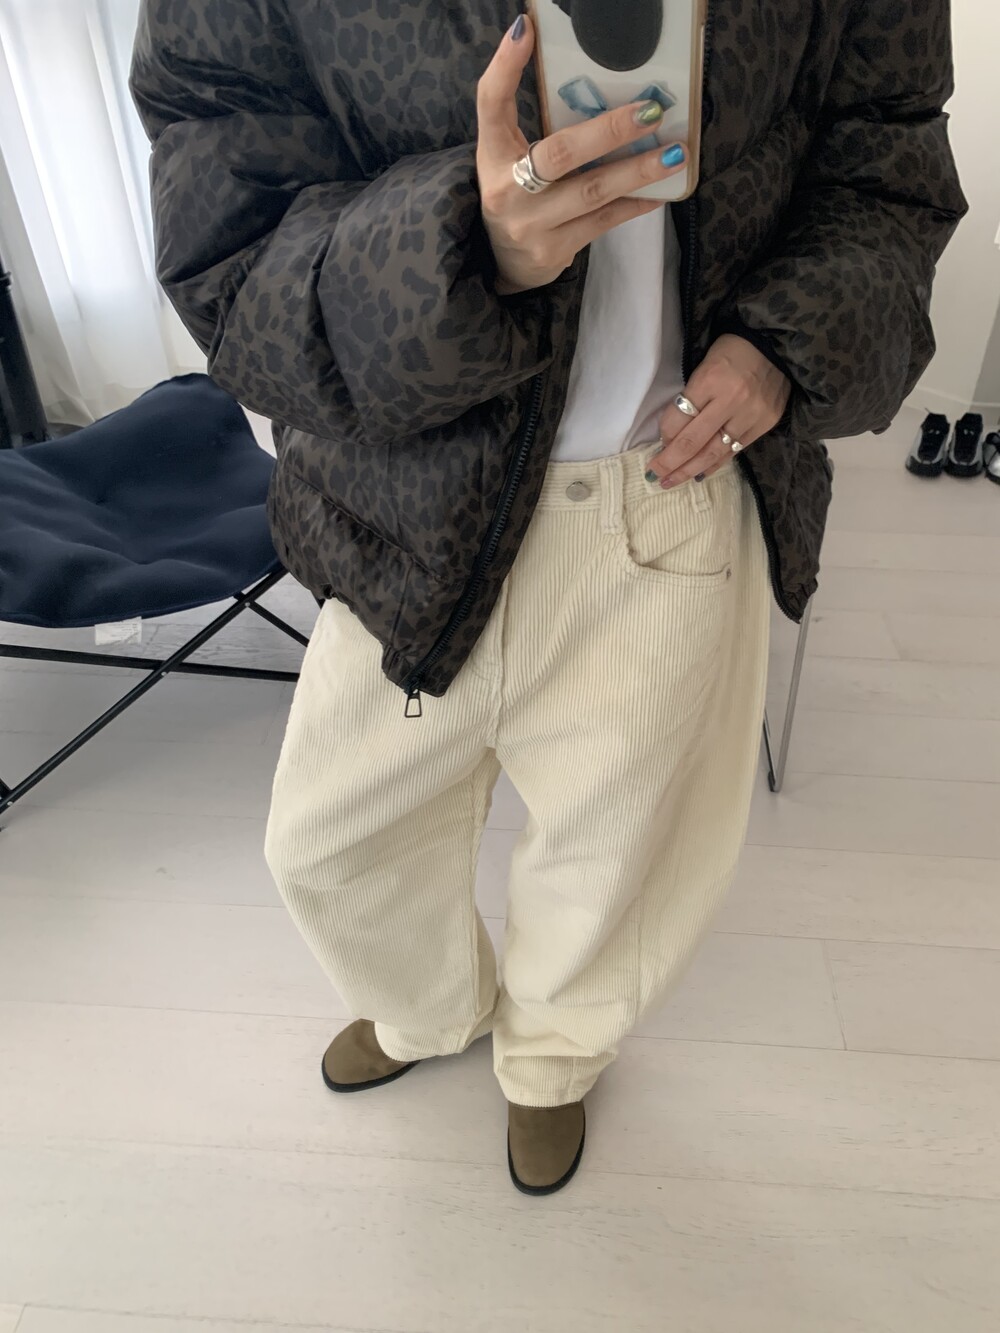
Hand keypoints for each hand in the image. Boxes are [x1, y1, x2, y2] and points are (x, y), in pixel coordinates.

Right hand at [476, 14, 687, 295]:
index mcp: (492, 156)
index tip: (526, 30)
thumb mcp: (509, 155)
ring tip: (675, 153)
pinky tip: (661, 191)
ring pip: (591, 192)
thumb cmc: (515, 194)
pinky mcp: (554, 250)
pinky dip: (635, 204)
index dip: (506, 67)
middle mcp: (508, 190)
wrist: (501, 262)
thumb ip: (535, 121)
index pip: (491, 104)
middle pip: (561, 153)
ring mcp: (532, 224)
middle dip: (609, 131)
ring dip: (637, 170)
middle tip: (651, 111)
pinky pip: (603, 222)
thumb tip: (585, 77)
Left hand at [647, 336, 791, 487]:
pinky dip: (714, 465)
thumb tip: (671, 436)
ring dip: (689, 470)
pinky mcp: (765, 424)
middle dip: (670, 462)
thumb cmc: (732, 352)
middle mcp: (731, 399)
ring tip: (671, 482)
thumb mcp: (703, 365)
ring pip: (713, 452)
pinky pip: (734, 452)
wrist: (775, 345)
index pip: (678, 418)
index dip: (664, 436)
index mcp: (710, 379)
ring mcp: (750, 414)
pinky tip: (699, 474)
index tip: (658, 445)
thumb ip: (690, 398)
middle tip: (654, 475)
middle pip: (693, 441)